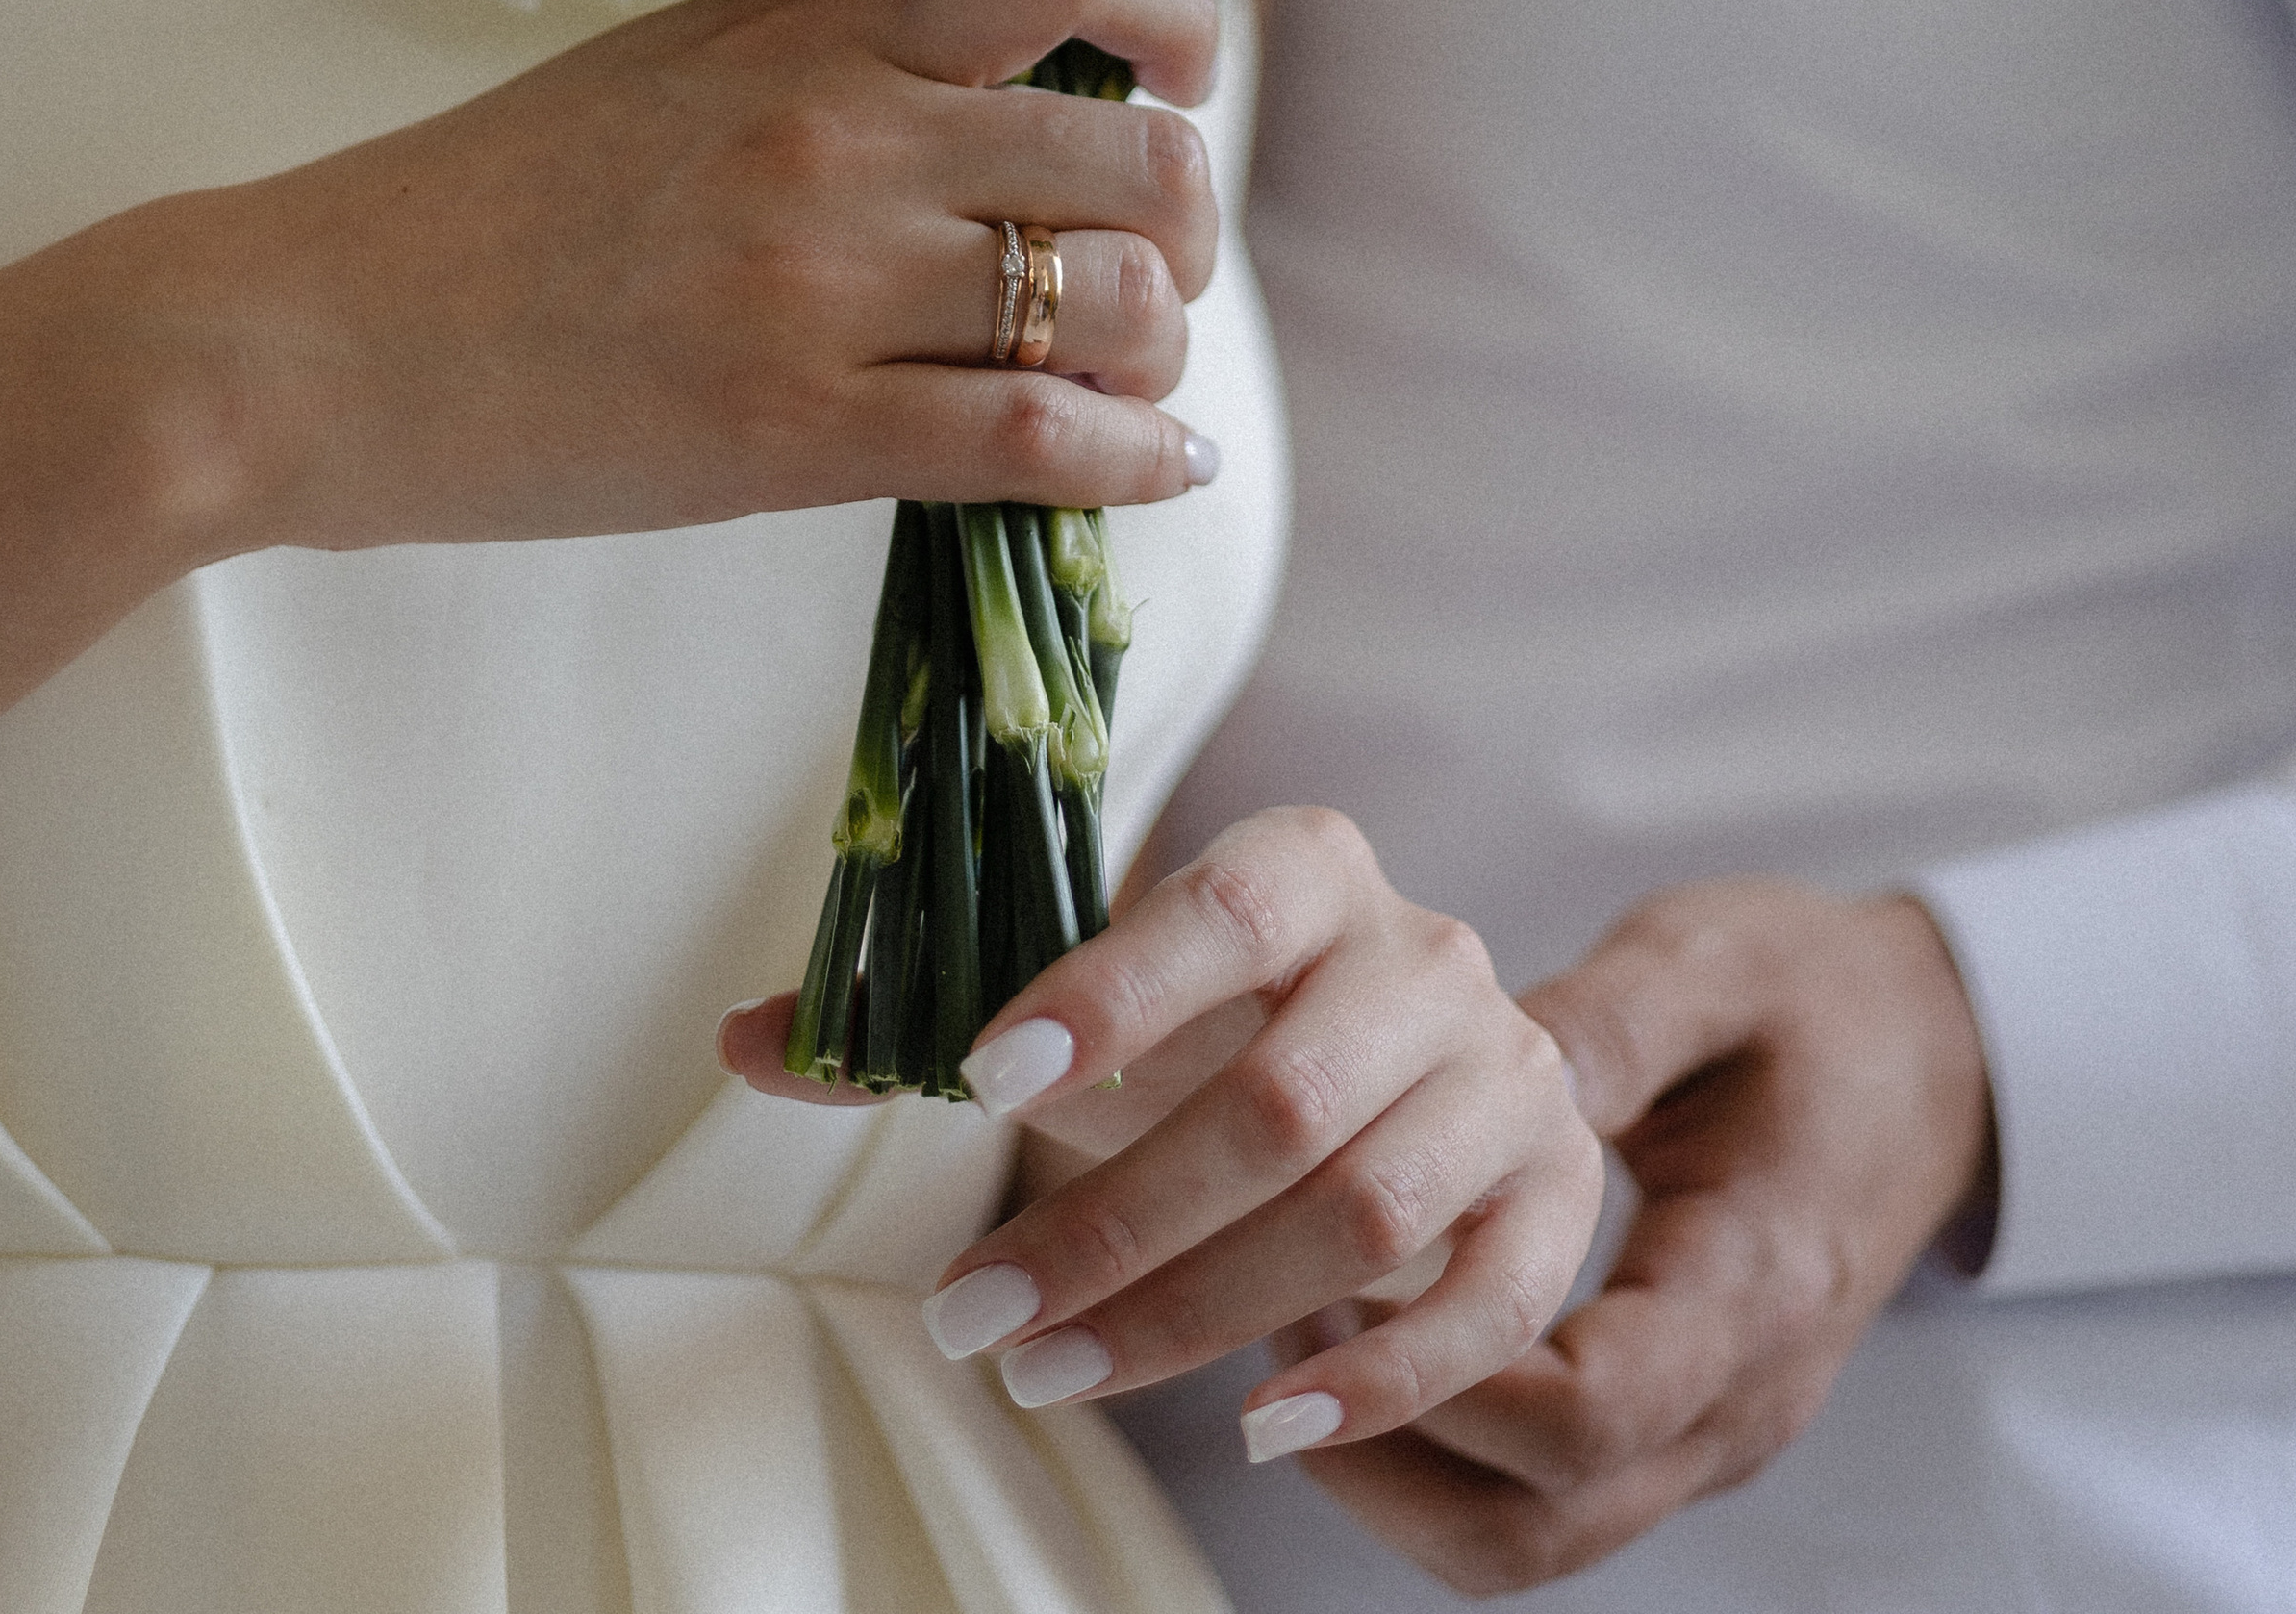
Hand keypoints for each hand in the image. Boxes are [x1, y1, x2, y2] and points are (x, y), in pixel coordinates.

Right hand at [0, 0, 1219, 794]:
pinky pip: (1040, 442)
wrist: (316, 340)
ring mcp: (821, 286)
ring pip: (1114, 302)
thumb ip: (841, 54)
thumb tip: (1013, 80)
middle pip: (1132, 156)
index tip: (1190, 73)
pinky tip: (1157, 463)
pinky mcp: (793, 433)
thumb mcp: (679, 64)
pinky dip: (1135, 460)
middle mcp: (838, 133)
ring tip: (1141, 374)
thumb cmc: (490, 199)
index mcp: (807, 22)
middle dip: (1186, 220)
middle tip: (1159, 262)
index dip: (1177, 16)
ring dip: (1163, 345)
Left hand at [723, 807, 1603, 1450]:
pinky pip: (1486, 1307)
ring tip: (1048, 1372)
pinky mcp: (1553, 1200)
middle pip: (1280, 1100)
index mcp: (1310, 866)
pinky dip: (1380, 1381)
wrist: (1395, 1067)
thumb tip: (743, 1041)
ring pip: (1364, 1213)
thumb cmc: (1202, 1034)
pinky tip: (1261, 1429)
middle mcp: (1425, 954)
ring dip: (1196, 1313)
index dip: (1108, 988)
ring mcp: (1504, 1077)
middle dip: (1109, 1222)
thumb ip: (917, 1025)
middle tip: (967, 1315)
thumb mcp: (1078, 1014)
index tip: (982, 1079)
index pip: (1222, 910)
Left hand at [1294, 877, 1994, 1594]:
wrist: (1941, 1054)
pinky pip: (1544, 1501)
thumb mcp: (1715, 964)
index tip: (1293, 1317)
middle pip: (1530, 1529)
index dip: (1423, 1391)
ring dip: (1389, 1472)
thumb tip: (1489, 1056)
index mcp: (1751, 1288)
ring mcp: (1711, 1429)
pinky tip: (1362, 1334)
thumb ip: (1608, 1020)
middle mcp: (1736, 1400)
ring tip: (1286, 1333)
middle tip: (1256, 1335)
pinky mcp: (1680, 1423)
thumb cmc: (1820, 996)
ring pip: (1526, 1542)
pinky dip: (1436, 1453)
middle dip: (1373, 1457)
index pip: (1578, 1418)